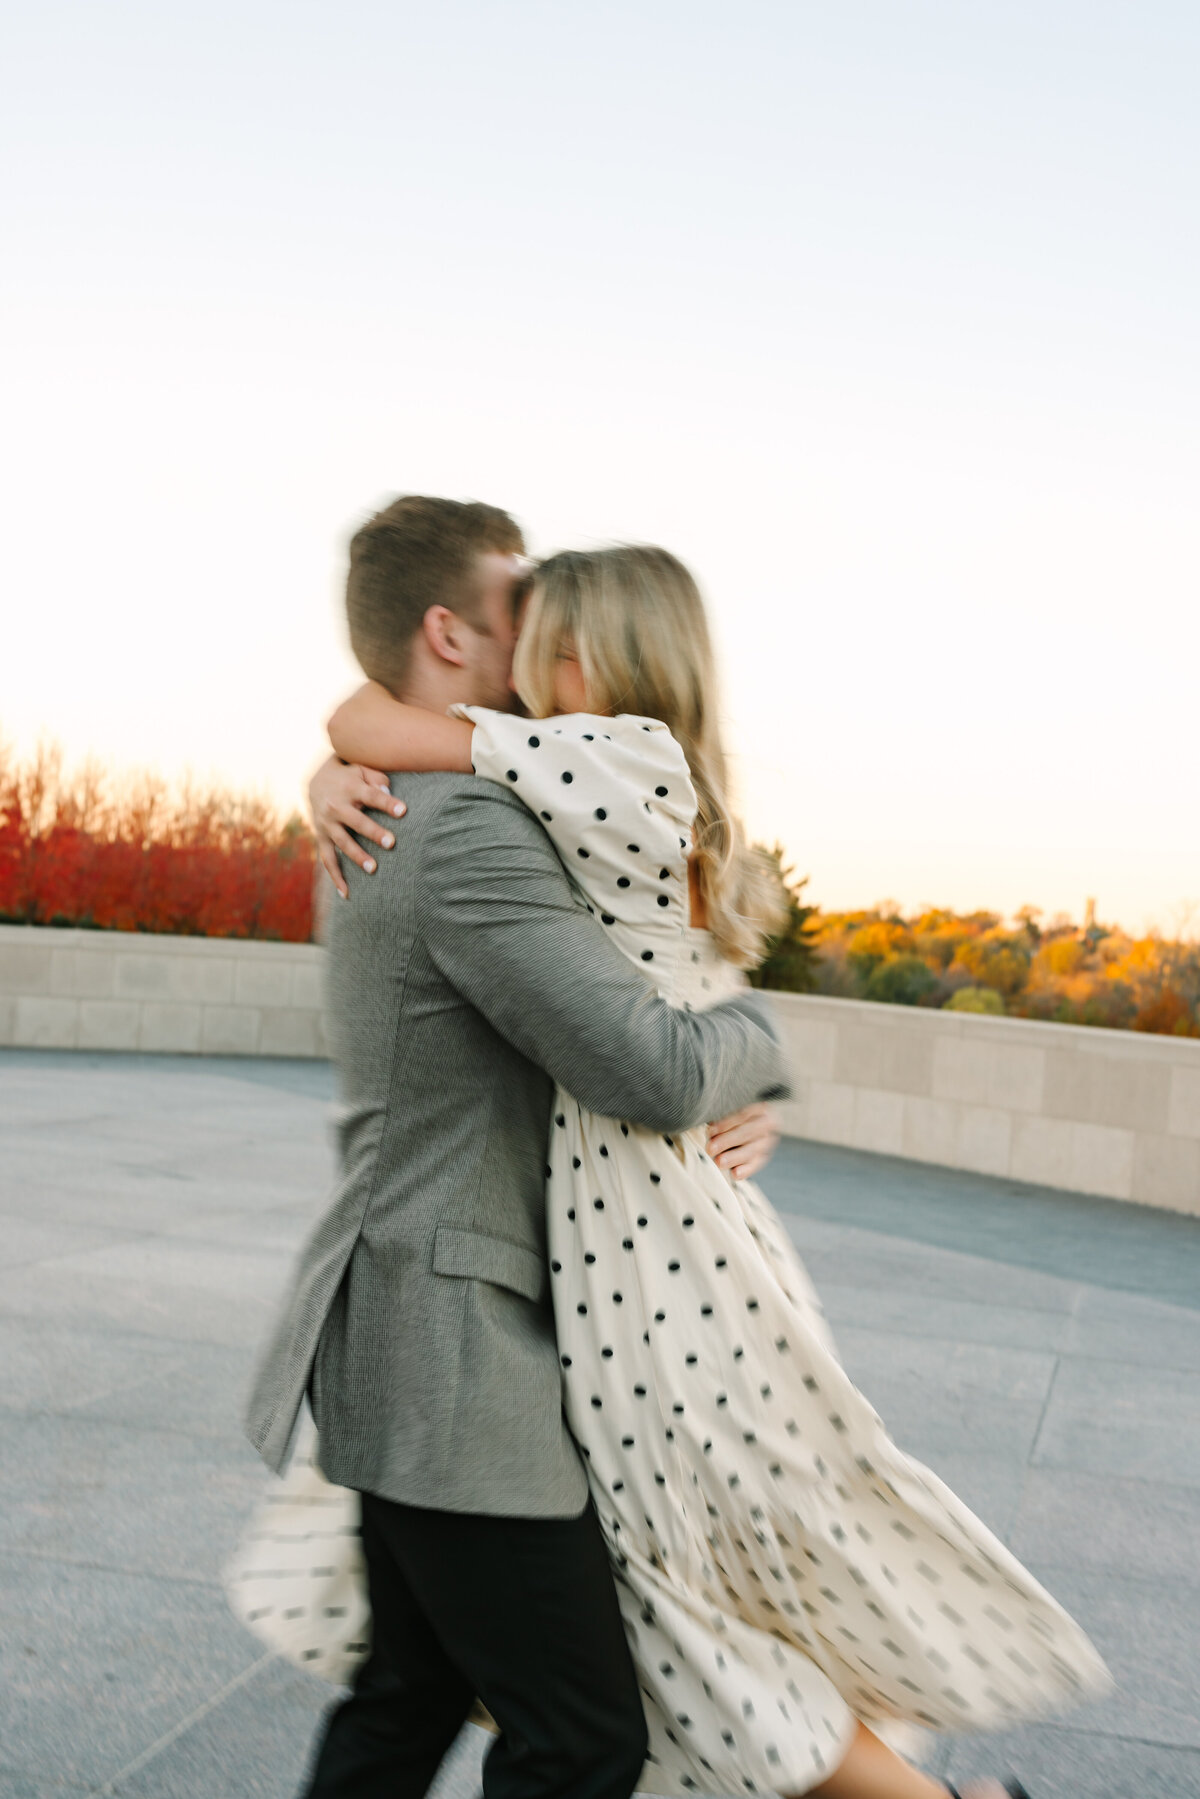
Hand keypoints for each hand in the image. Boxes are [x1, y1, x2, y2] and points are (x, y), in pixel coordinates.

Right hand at [308, 755, 405, 899]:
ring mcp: (326, 823)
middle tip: (391, 843)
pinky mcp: (321, 837)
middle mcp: (336, 807)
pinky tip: (346, 893)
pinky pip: (327, 859)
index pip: (371, 796)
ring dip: (357, 855)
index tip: (403, 811)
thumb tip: (389, 791)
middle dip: (373, 832)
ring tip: (373, 868)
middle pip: (356, 821)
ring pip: (342, 842)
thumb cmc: (348, 775)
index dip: (387, 803)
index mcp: (349, 788)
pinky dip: (335, 876)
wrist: (315, 779)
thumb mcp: (361, 768)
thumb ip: (377, 778)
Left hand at [705, 1102, 778, 1181]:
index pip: (742, 1116)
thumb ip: (726, 1118)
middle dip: (727, 1141)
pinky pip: (756, 1165)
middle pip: (746, 1133)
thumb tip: (709, 1129)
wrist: (767, 1122)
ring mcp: (766, 1143)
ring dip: (734, 1157)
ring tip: (719, 1162)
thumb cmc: (744, 1117)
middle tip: (711, 1149)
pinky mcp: (764, 1157)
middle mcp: (766, 1126)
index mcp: (759, 1110)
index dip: (725, 1124)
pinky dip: (746, 1170)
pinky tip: (735, 1174)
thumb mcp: (739, 1110)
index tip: (710, 1131)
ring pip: (751, 1151)